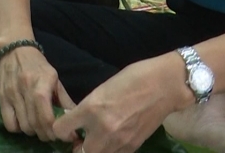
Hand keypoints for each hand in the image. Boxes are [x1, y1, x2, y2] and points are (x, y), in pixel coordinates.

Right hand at [0, 46, 73, 140]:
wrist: (14, 51)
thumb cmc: (38, 66)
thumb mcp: (55, 79)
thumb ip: (64, 100)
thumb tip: (75, 118)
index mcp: (42, 84)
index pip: (47, 116)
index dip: (56, 130)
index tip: (63, 135)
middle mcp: (25, 89)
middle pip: (35, 124)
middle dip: (46, 134)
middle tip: (51, 134)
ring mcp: (11, 95)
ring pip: (23, 126)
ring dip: (33, 132)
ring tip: (38, 128)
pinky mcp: (1, 99)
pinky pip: (9, 124)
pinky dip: (18, 128)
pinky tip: (24, 122)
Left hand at [53, 56, 189, 152]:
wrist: (164, 86)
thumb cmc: (132, 79)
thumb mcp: (102, 89)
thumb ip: (87, 107)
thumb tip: (76, 119)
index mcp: (91, 109)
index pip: (60, 129)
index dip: (60, 128)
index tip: (65, 126)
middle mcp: (102, 129)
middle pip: (78, 152)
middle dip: (76, 146)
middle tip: (79, 138)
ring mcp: (118, 141)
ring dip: (93, 150)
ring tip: (95, 140)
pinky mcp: (132, 147)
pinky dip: (109, 151)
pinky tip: (111, 141)